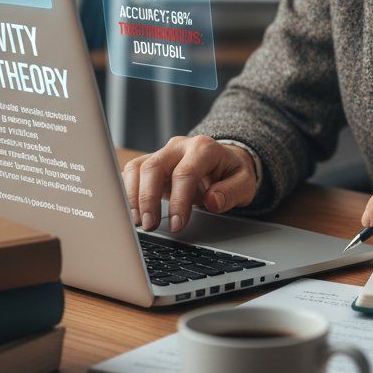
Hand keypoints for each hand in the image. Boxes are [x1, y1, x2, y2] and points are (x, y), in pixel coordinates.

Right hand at [122, 135, 257, 234]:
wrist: (223, 160)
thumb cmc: (231, 173)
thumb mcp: (245, 183)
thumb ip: (231, 192)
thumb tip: (212, 201)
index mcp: (203, 148)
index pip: (185, 173)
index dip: (179, 201)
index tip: (177, 225)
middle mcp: (179, 147)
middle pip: (154, 167)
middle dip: (148, 198)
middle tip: (149, 225)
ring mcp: (163, 153)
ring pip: (138, 167)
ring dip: (133, 196)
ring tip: (137, 222)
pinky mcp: (151, 162)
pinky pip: (132, 172)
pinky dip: (128, 192)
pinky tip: (131, 212)